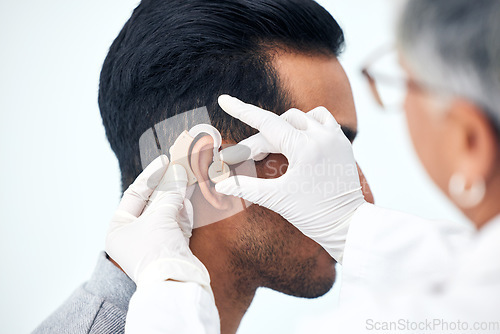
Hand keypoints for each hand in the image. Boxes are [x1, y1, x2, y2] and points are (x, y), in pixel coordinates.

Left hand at [105, 155, 209, 288]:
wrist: (175, 282)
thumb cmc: (156, 251)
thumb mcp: (160, 216)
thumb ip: (170, 193)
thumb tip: (179, 174)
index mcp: (118, 229)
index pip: (134, 195)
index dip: (150, 176)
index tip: (163, 161)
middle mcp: (132, 235)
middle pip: (151, 202)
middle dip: (166, 185)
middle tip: (178, 166)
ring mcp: (152, 242)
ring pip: (166, 212)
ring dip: (177, 195)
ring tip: (187, 175)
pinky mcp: (169, 247)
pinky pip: (175, 223)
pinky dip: (182, 211)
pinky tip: (188, 197)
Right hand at [216, 95, 365, 262]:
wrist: (349, 225)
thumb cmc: (313, 214)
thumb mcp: (276, 199)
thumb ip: (245, 187)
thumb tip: (219, 185)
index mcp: (304, 148)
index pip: (266, 123)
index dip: (241, 110)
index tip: (224, 99)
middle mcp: (321, 136)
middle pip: (280, 124)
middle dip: (261, 139)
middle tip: (248, 158)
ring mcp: (334, 137)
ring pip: (302, 116)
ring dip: (284, 126)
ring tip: (273, 145)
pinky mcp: (342, 143)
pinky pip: (322, 120)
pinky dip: (307, 124)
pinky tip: (299, 138)